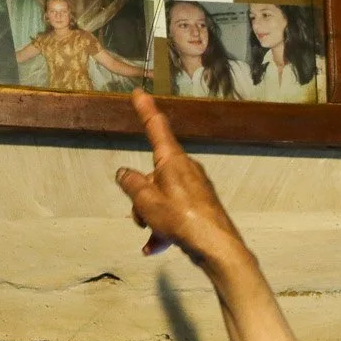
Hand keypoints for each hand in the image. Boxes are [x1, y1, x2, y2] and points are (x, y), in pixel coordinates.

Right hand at [113, 91, 245, 269]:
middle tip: (141, 217)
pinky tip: (155, 247)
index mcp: (173, 160)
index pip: (156, 127)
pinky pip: (173, 213)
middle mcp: (185, 170)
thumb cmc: (181, 218)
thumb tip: (124, 173)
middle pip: (152, 175)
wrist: (216, 246)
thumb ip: (132, 184)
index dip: (146, 110)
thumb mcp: (146, 201)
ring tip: (151, 236)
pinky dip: (162, 229)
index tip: (139, 93)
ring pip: (161, 197)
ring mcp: (194, 189)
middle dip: (140, 197)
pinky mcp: (199, 207)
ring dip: (150, 217)